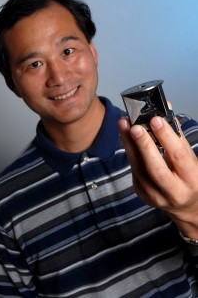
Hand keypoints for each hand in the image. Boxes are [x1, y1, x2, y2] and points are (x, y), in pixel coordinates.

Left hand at [118, 115, 197, 238]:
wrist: (187, 206)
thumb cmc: (189, 177)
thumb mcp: (190, 158)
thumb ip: (177, 136)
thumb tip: (165, 108)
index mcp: (191, 180)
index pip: (178, 156)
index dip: (166, 137)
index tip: (155, 119)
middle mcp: (174, 192)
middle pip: (156, 168)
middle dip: (143, 145)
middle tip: (134, 125)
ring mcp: (155, 196)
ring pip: (139, 169)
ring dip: (129, 144)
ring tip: (124, 125)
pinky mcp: (142, 194)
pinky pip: (134, 170)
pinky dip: (130, 151)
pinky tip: (126, 137)